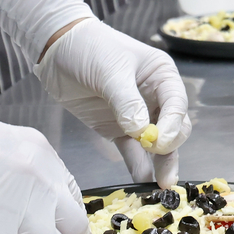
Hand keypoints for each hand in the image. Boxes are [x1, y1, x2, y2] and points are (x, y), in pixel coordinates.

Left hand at [35, 19, 190, 186]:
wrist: (57, 50)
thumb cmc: (90, 48)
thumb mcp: (110, 70)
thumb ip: (126, 101)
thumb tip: (142, 132)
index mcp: (161, 76)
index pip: (176, 104)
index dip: (172, 125)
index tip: (158, 142)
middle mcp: (155, 97)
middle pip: (173, 127)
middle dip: (169, 145)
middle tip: (156, 158)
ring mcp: (137, 116)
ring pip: (156, 144)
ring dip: (160, 163)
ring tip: (162, 185)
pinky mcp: (117, 129)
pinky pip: (132, 152)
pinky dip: (138, 165)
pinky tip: (142, 182)